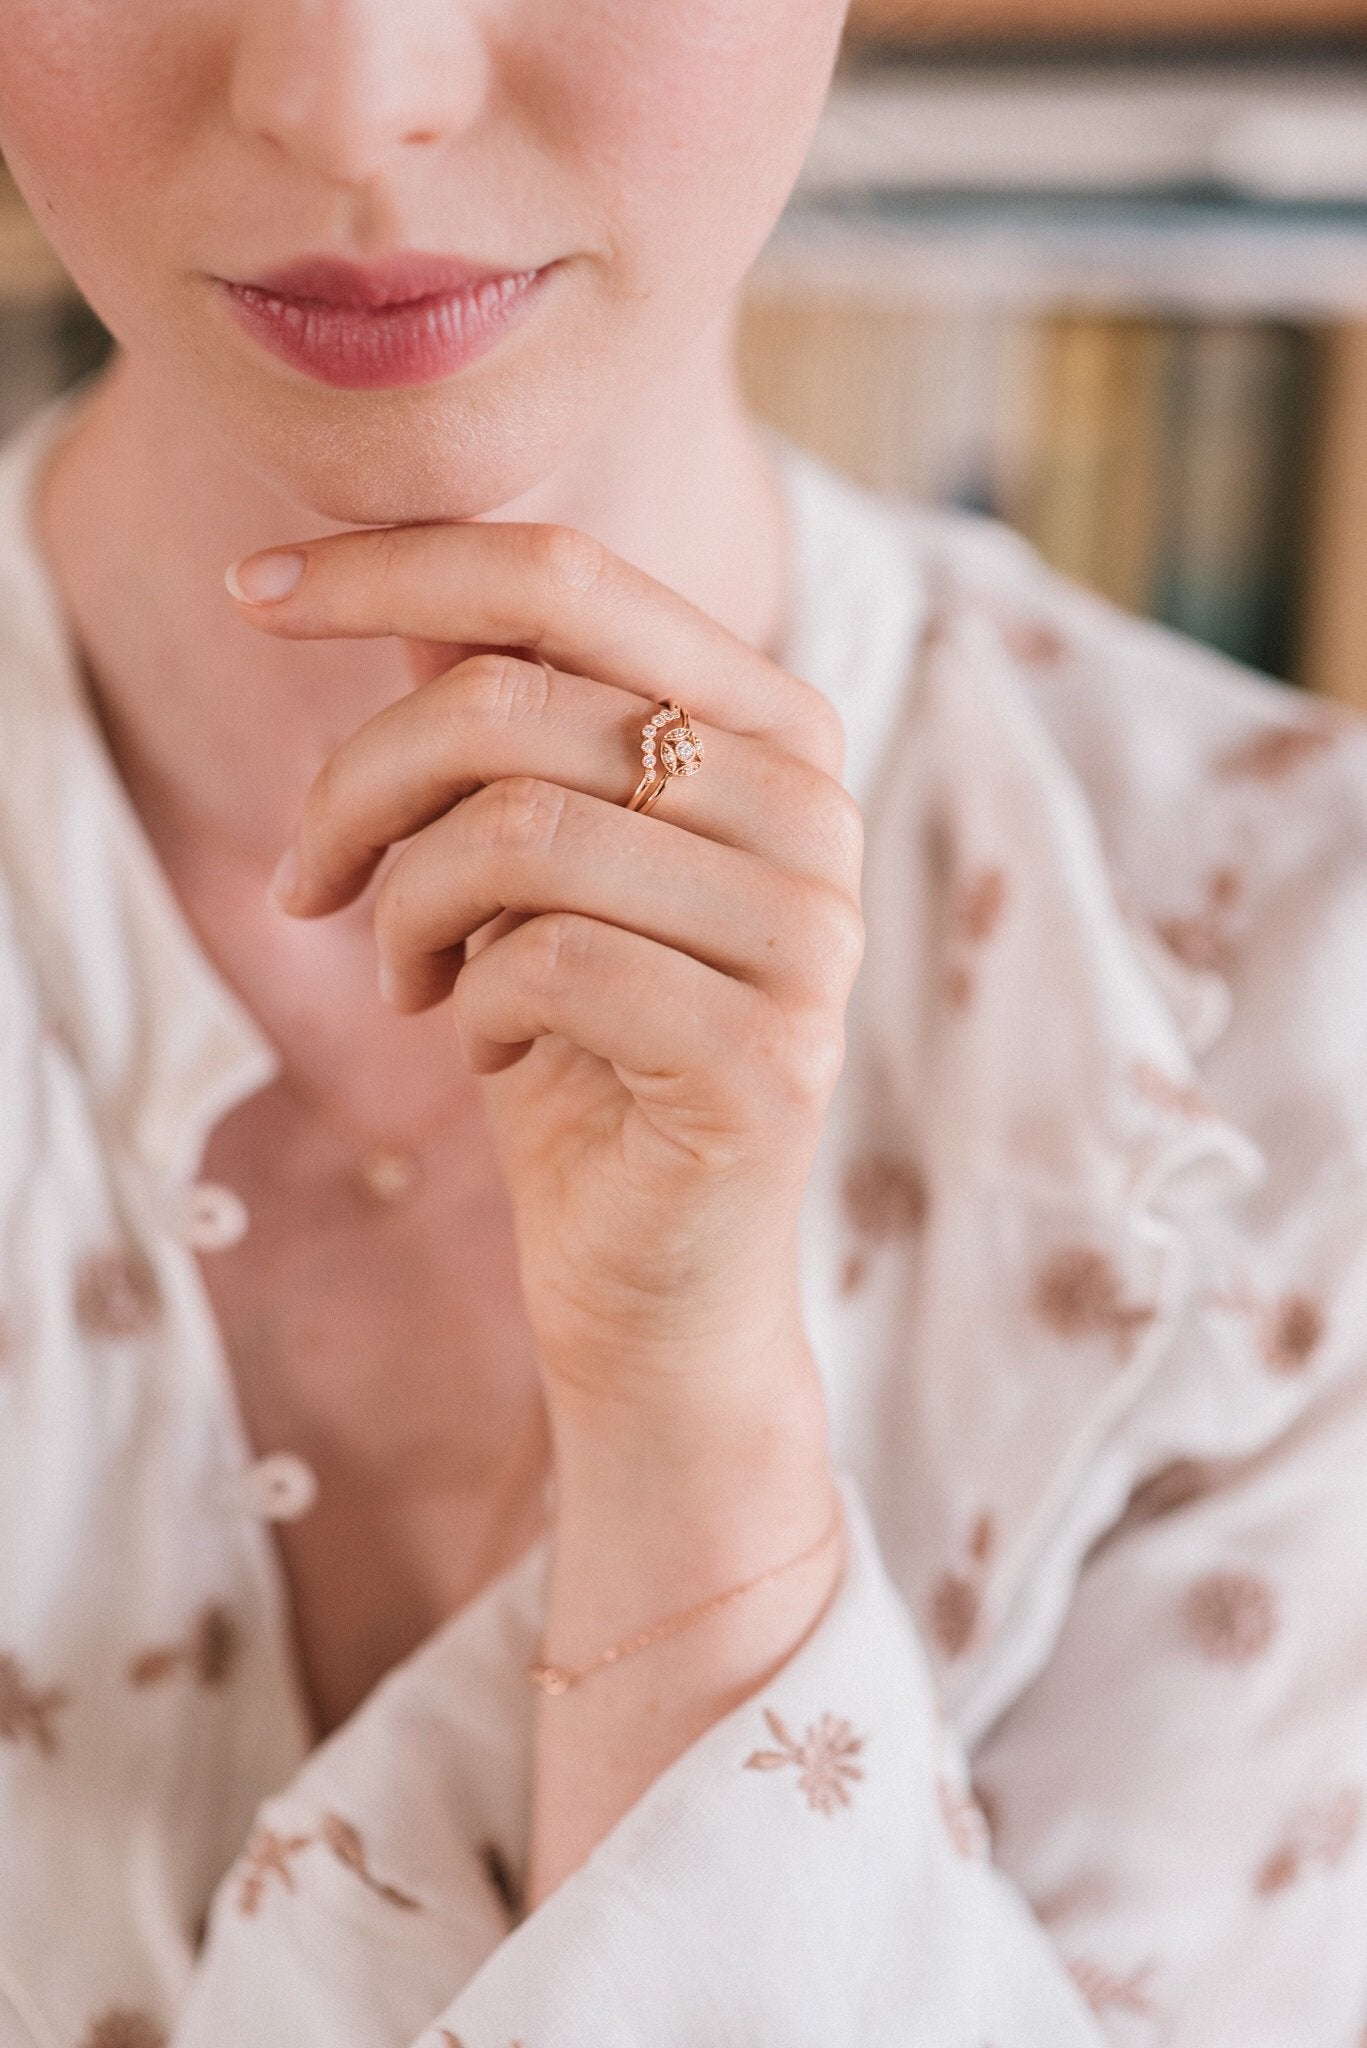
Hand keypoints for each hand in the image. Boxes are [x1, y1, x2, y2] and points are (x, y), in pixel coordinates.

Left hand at [228, 522, 863, 1423]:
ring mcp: (808, 936)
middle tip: (308, 880)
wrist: (662, 1275)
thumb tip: (392, 582)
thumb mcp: (528, 861)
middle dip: (358, 787)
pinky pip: (548, 962)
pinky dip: (475, 1002)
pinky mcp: (769, 1056)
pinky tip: (485, 1044)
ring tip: (407, 975)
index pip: (567, 581)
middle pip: (514, 704)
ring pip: (517, 830)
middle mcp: (816, 809)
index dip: (393, 566)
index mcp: (773, 728)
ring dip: (407, 908)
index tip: (250, 591)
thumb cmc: (585, 1052)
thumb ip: (499, 714)